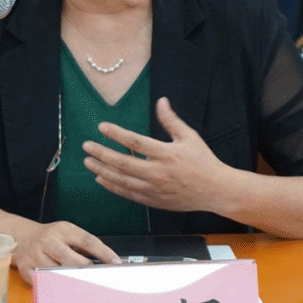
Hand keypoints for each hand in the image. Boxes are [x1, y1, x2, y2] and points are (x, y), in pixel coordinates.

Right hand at [12, 220, 119, 284]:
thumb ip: (83, 246)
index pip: (87, 241)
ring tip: (84, 290)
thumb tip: (106, 262)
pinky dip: (54, 288)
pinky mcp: (25, 269)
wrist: (21, 238)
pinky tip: (63, 293)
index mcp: (63, 230)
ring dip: (72, 283)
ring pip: (58, 274)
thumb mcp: (66, 233)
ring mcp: (35, 255)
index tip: (116, 263)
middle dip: (89, 272)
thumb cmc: (51, 238)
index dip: (104, 252)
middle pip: (73, 260)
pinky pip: (43, 283)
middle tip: (101, 281)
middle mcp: (48, 241)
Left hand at [82, 97, 226, 212]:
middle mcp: (158, 173)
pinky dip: (113, 186)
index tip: (102, 127)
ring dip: (102, 171)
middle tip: (86, 147)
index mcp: (166, 154)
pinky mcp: (154, 201)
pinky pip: (128, 193)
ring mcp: (154, 189)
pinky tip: (101, 179)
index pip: (135, 142)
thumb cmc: (203, 161)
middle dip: (101, 154)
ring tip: (88, 162)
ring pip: (121, 180)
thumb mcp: (189, 137)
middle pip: (122, 163)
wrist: (216, 190)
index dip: (117, 134)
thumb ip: (171, 120)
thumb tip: (161, 101)